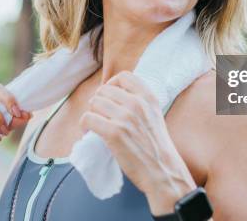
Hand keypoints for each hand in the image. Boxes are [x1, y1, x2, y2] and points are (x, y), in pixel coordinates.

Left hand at [79, 71, 195, 214]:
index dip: (111, 84)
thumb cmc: (157, 147)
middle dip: (98, 102)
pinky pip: (88, 118)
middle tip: (100, 115)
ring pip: (94, 103)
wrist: (162, 170)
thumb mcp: (155, 115)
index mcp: (149, 97)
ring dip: (91, 113)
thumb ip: (140, 102)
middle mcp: (137, 104)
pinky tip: (89, 132)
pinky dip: (84, 125)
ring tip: (94, 125)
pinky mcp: (114, 133)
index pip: (124, 77)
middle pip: (104, 90)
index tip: (109, 96)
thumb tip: (114, 96)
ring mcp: (125, 117)